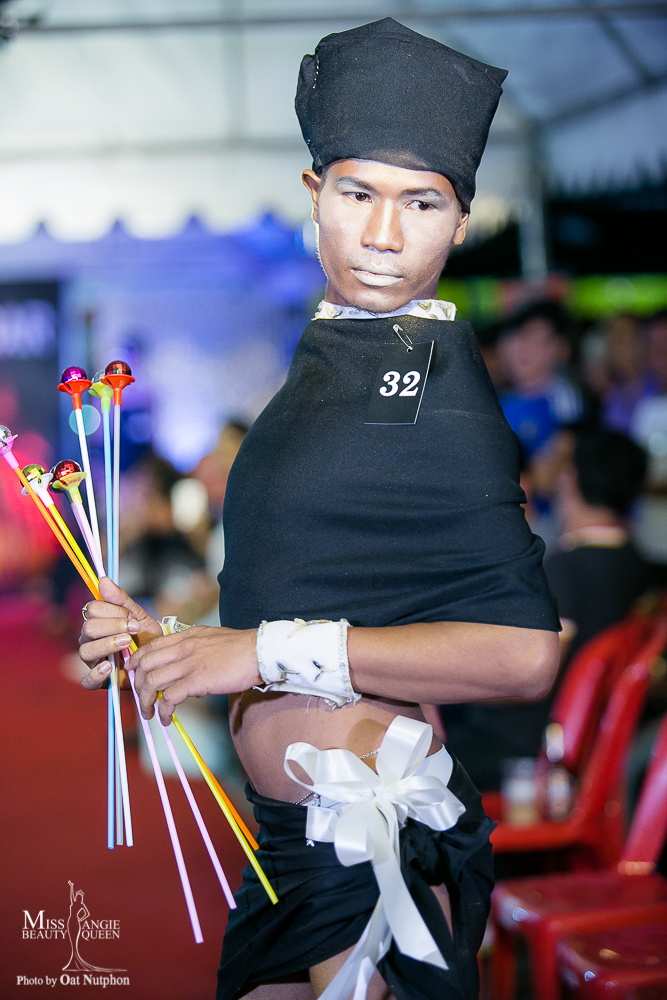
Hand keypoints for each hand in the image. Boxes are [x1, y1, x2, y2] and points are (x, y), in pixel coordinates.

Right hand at [79, 577, 161, 689]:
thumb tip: (103, 579)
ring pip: (86, 650)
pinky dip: (96, 674)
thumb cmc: (146, 637)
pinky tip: (109, 667)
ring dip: (107, 645)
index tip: (133, 617)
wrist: (160, 660)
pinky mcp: (98, 680)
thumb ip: (121, 600)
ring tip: (127, 644)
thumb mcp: (139, 616)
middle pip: (88, 628)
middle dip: (113, 626)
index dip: (112, 611)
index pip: (92, 610)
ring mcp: (93, 660)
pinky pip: (87, 680)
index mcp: (98, 621)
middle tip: (134, 630)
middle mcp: (90, 639)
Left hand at [128, 626, 260, 725]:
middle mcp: (183, 647)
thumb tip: (186, 664)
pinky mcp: (197, 680)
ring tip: (150, 713)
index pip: (151, 646)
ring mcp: (189, 663)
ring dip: (146, 701)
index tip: (133, 672)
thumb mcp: (212, 637)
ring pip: (152, 682)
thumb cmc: (241, 648)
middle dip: (137, 685)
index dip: (137, 661)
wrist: (260, 651)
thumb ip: (195, 646)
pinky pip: (169, 697)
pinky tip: (167, 718)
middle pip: (145, 665)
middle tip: (141, 699)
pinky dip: (163, 711)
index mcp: (186, 636)